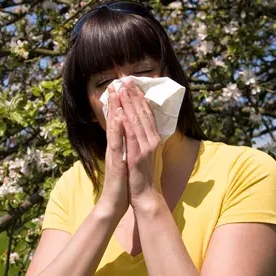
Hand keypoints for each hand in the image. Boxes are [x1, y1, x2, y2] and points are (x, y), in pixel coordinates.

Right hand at [97, 84, 128, 220]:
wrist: (116, 201)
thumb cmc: (122, 181)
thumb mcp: (125, 159)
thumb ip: (125, 146)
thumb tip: (129, 134)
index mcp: (119, 144)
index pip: (120, 120)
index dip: (121, 104)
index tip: (122, 88)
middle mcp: (114, 145)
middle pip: (115, 119)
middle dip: (116, 100)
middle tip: (116, 82)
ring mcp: (114, 152)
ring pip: (114, 127)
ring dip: (115, 109)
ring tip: (116, 92)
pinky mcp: (115, 160)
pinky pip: (117, 142)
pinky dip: (117, 128)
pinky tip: (119, 116)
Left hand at [117, 79, 163, 208]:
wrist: (146, 196)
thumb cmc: (144, 175)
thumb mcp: (146, 154)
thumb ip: (145, 139)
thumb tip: (142, 127)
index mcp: (154, 139)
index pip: (148, 114)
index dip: (140, 99)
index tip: (134, 85)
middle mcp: (152, 141)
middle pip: (142, 114)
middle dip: (134, 96)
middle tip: (126, 79)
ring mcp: (146, 148)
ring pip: (136, 121)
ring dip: (129, 104)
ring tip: (122, 89)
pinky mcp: (137, 156)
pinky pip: (131, 136)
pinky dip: (126, 123)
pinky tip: (121, 111)